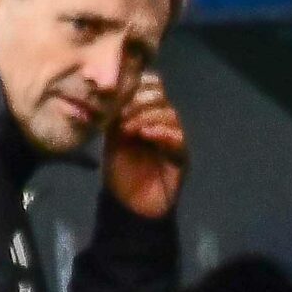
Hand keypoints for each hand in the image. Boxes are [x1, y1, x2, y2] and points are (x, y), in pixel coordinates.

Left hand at [103, 73, 188, 218]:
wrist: (129, 206)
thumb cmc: (118, 172)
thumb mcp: (110, 137)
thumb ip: (116, 114)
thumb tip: (114, 90)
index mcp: (144, 114)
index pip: (150, 86)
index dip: (137, 85)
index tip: (118, 96)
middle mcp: (161, 122)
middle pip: (160, 96)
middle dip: (140, 101)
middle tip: (122, 116)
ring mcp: (173, 139)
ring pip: (169, 114)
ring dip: (148, 117)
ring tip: (129, 129)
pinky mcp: (181, 156)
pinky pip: (177, 137)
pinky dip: (162, 132)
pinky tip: (146, 135)